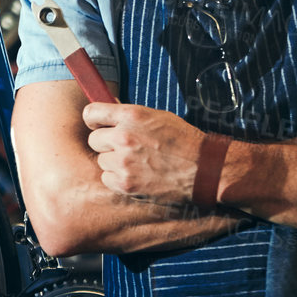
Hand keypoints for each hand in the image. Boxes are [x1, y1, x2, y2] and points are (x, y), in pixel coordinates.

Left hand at [83, 102, 205, 205]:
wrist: (205, 169)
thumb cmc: (184, 141)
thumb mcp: (158, 117)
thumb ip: (130, 116)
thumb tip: (108, 113)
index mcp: (132, 116)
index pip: (91, 113)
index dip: (93, 119)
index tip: (97, 124)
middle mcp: (124, 137)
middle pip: (94, 140)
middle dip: (106, 143)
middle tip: (125, 148)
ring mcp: (123, 162)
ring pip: (102, 161)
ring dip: (114, 162)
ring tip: (137, 163)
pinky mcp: (125, 183)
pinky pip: (107, 178)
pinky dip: (118, 179)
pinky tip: (137, 175)